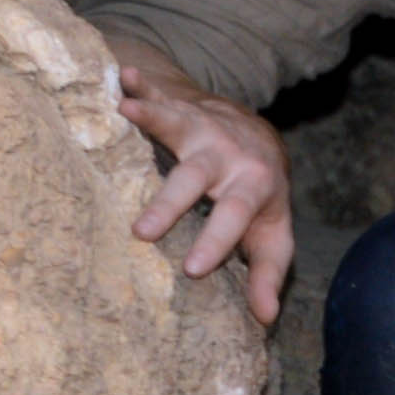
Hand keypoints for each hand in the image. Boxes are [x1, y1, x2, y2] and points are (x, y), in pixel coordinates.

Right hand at [106, 46, 294, 325]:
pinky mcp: (180, 109)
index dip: (216, 242)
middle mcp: (226, 154)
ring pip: (176, 122)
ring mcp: (202, 127)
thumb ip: (267, 274)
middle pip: (196, 176)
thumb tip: (265, 318)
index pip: (234, 216)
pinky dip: (140, 85)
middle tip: (141, 231)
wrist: (258, 138)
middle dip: (170, 202)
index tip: (191, 269)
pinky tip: (122, 75)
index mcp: (252, 186)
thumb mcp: (272, 237)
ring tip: (124, 111)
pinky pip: (159, 94)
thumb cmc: (260, 199)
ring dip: (153, 115)